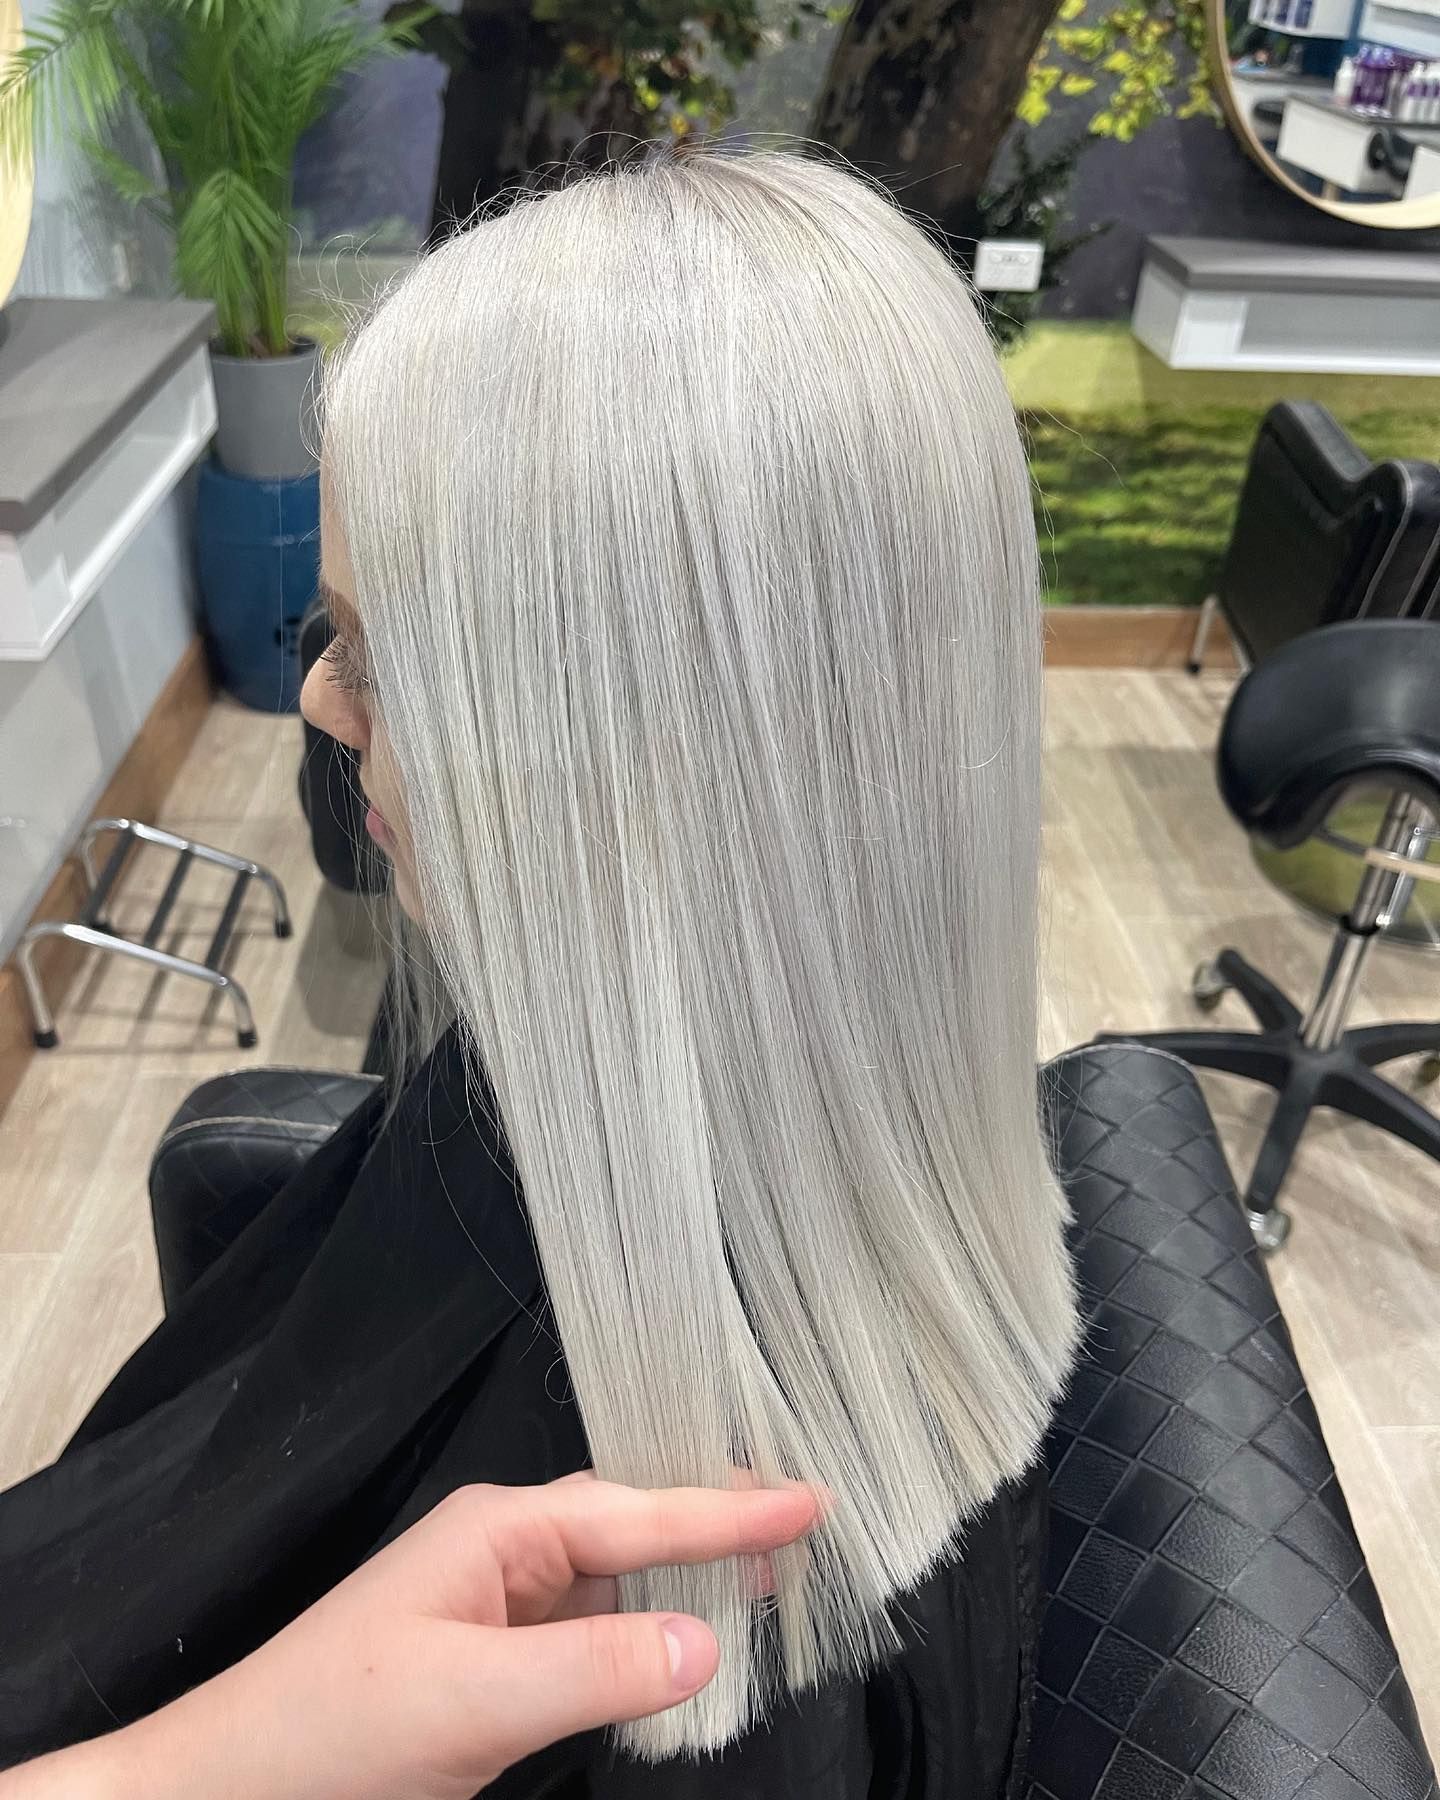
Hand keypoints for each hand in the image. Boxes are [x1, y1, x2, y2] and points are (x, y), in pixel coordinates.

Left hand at [5, 1476, 818, 1799]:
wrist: (230, 1792)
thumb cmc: (335, 1731)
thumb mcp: (473, 1698)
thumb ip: (594, 1667)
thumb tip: (709, 1640)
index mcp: (500, 1530)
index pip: (638, 1513)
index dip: (728, 1513)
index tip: (810, 1500)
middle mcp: (504, 1551)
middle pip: (633, 1523)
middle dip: (715, 1522)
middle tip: (804, 1517)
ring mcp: (496, 1605)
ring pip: (616, 1575)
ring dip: (686, 1575)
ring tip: (767, 1569)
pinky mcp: (491, 1661)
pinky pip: (591, 1629)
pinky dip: (646, 1631)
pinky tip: (680, 1642)